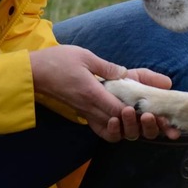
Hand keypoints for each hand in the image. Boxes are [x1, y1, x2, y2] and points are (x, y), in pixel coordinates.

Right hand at [29, 45, 179, 141]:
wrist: (33, 73)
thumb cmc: (57, 61)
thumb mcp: (84, 56)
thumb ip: (106, 67)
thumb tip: (124, 73)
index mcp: (91, 94)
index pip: (119, 109)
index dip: (136, 112)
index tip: (150, 108)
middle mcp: (89, 108)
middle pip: (119, 124)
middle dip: (138, 124)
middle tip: (154, 117)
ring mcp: (85, 113)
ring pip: (111, 130)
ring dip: (128, 128)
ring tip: (142, 119)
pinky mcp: (82, 114)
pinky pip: (100, 129)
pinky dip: (114, 129)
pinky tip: (123, 121)